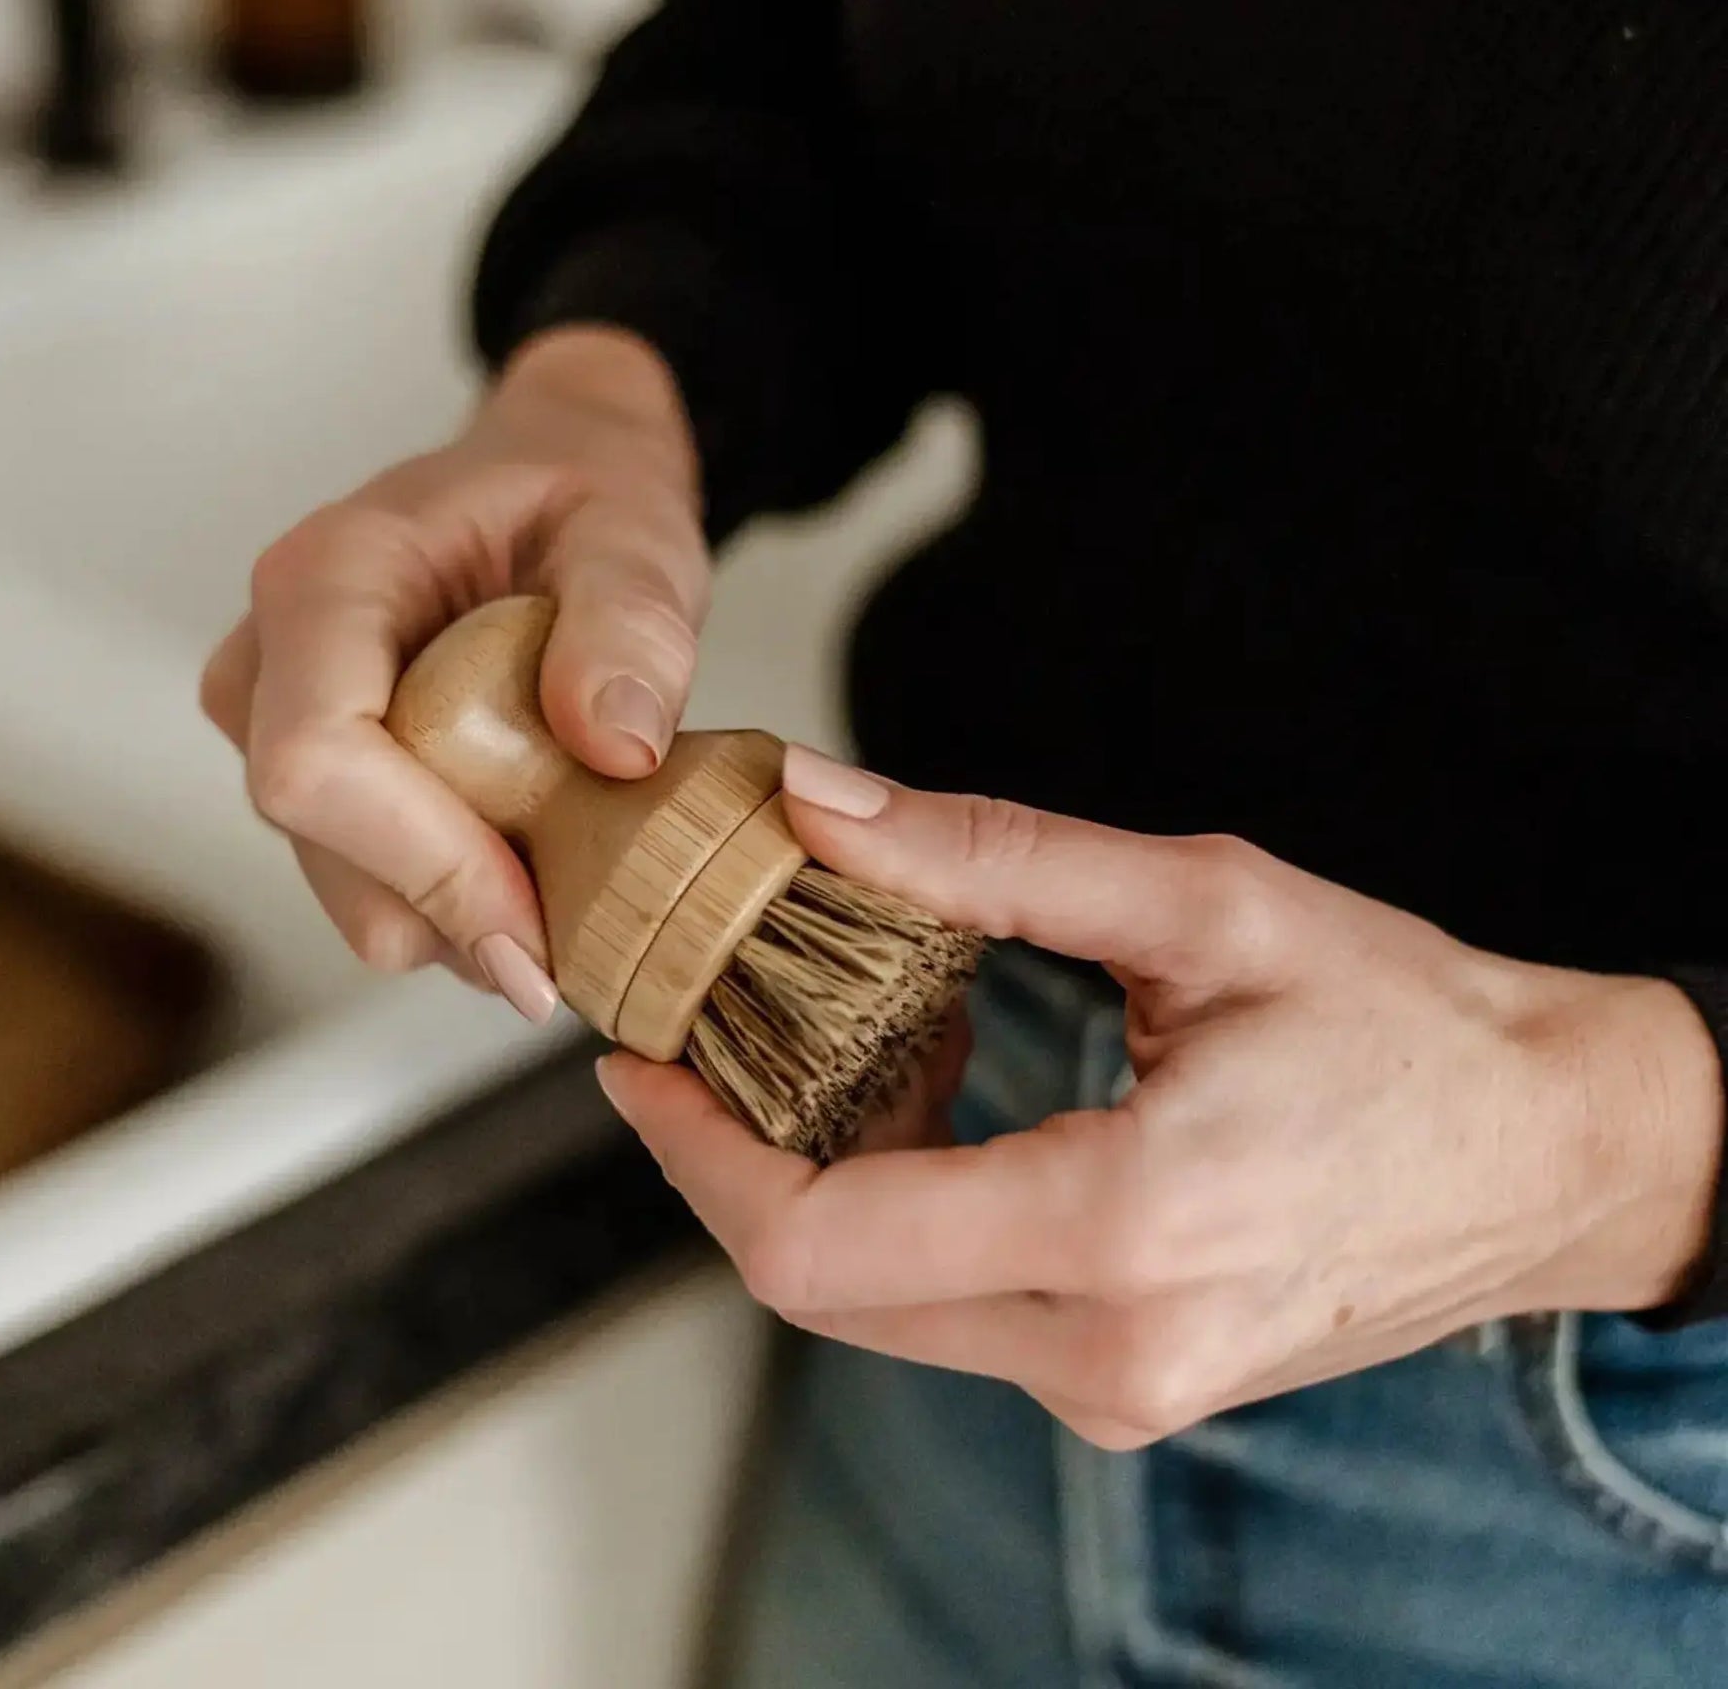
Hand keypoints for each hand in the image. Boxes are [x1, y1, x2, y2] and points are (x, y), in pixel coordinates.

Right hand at [200, 327, 708, 1011]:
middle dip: (447, 909)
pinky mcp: (315, 774)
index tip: (533, 922)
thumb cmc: (581, 491)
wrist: (554, 475)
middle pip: (317, 838)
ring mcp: (275, 720)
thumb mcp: (638, 530)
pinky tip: (535, 872)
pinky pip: (364, 876)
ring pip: (337, 879)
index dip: (417, 860)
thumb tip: (615, 746)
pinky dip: (451, 900)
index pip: (314, 757)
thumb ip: (632, 621)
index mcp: (330, 576)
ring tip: (572, 892)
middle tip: (577, 944)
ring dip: (454, 916)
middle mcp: (271, 654)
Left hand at [597, 749, 1723, 1447]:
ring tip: (821, 1041)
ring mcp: (1125, 1389)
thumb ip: (991, 855)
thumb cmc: (1408, 1022)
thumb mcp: (1202, 903)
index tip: (637, 1060)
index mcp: (1124, 1231)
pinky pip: (958, 1314)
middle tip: (703, 1030)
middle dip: (733, 1162)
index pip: (822, 1242)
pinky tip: (924, 1098)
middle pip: (825, 1289)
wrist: (1554, 1152)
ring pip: (882, 1310)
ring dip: (817, 1183)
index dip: (696, 1154)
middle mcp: (1112, 1350)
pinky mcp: (1135, 1385)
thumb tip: (817, 802)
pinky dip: (900, 1215)